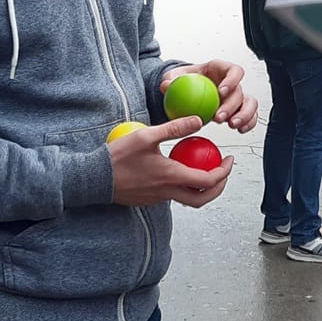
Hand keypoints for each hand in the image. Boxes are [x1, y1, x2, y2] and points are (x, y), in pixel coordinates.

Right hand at [110, 116, 233, 206]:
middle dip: (219, 186)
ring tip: (204, 168)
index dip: (224, 171)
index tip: (229, 159)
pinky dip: (185, 187)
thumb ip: (174, 128)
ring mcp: (158, 199)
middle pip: (203, 198)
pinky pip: (174, 197)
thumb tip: (198, 120)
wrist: (93, 180)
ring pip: (189, 200)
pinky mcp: (149, 200)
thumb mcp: (146, 136)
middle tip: (223, 170)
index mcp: (171, 177)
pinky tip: (180, 170)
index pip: (208, 181)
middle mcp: (167, 192)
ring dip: (202, 188)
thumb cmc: (117, 158)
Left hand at [161, 60, 258, 131]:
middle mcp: (232, 83)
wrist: (189, 90)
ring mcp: (237, 96)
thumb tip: (166, 85)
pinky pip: (249, 116)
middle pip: (240, 91)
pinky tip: (240, 130)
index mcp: (221, 69)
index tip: (222, 92)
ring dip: (244, 115)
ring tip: (232, 125)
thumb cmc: (186, 80)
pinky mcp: (238, 109)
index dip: (232, 80)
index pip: (234, 70)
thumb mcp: (175, 77)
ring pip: (250, 104)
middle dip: (232, 105)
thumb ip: (171, 80)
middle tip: (219, 117)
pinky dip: (248, 123)